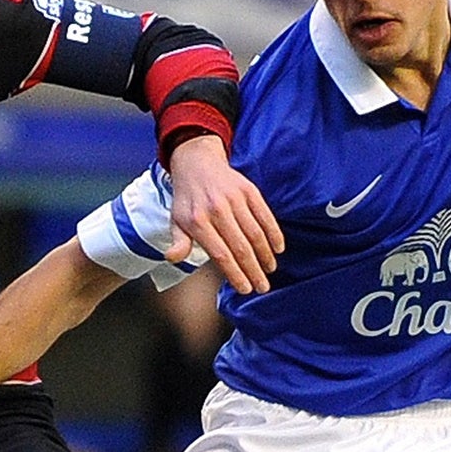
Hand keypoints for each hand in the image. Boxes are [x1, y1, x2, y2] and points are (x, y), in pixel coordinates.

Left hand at [166, 134, 281, 292]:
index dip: (235, 273)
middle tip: (262, 287)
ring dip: (265, 255)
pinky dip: (273, 233)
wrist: (197, 162)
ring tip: (269, 270)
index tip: (245, 289)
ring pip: (255, 233)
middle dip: (253, 271)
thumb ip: (179, 242)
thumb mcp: (176, 221)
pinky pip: (265, 215)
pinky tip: (278, 249)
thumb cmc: (186, 199)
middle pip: (240, 247)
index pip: (220, 254)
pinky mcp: (249, 190)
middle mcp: (217, 210)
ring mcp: (234, 199)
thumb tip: (172, 258)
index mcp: (197, 222)